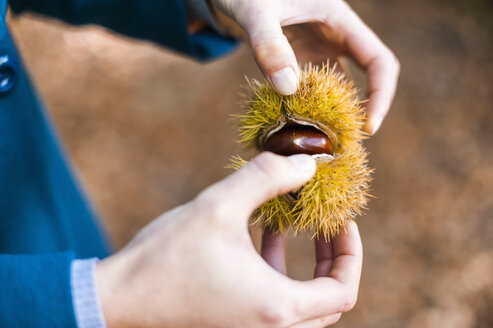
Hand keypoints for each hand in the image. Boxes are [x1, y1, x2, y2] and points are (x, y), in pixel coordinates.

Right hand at [96, 152, 362, 327]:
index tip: (342, 220)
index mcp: (276, 308)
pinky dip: (276, 273)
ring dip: (304, 266)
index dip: (351, 252)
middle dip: (333, 259)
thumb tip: (307, 162)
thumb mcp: (219, 205)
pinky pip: (274, 305)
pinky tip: (258, 235)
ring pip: (301, 305)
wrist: (119, 300)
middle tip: (326, 225)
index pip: (343, 290)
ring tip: (289, 224)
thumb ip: (267, 177)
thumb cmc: (166, 257)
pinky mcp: (234, 326)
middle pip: (329, 302)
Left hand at [210, 0, 399, 133]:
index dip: (381, 94)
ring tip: (322, 144)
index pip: (378, 60)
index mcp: (339, 20)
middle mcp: (334, 38)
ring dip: (333, 114)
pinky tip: (297, 129)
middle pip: (365, 79)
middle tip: (344, 146)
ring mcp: (317, 51)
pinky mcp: (299, 62)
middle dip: (360, 112)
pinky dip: (308, 109)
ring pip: (337, 89)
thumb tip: (289, 89)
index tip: (369, 127)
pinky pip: (311, 90)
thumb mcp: (256, 12)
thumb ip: (269, 45)